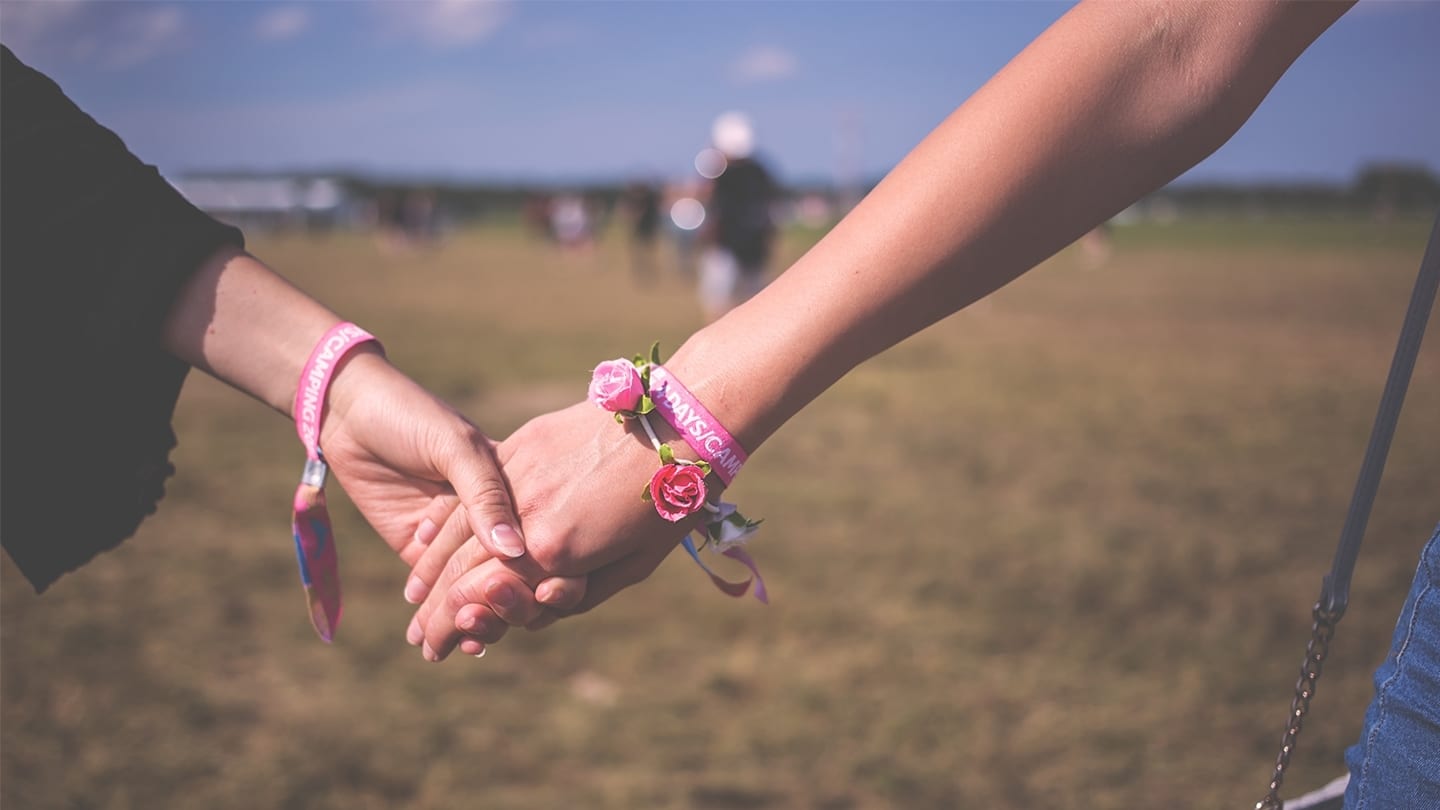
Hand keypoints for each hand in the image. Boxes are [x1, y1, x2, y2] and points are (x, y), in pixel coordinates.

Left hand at [316, 347, 583, 654]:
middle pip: (508, 569)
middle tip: (505, 626)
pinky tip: (460, 641)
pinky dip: (452, 617)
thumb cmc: (410, 415)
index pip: (537, 535)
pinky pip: (439, 590)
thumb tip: (514, 550)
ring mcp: (452, 535)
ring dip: (480, 618)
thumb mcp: (455, 448)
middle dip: (509, 604)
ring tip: (476, 641)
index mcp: (511, 484)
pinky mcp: (417, 549)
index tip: (548, 598)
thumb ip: (484, 496)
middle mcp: (487, 514)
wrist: (346, 410)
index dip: (543, 569)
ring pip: (475, 586)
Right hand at [408, 401, 707, 659]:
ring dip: (432, 570)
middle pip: (463, 570)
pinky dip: (448, 519)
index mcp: (553, 551)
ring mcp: (519, 474)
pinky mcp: (523, 444)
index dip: (455, 628)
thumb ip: (577, 592)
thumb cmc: (669, 502)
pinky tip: (428, 539)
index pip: (484, 598)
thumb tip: (535, 603)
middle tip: (420, 641)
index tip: (437, 651)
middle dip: (437, 611)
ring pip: (459, 527)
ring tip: (415, 602)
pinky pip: (474, 489)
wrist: (680, 421)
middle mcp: (526, 515)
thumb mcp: (631, 566)